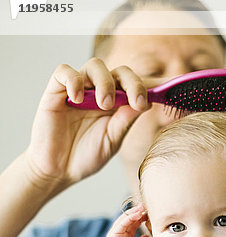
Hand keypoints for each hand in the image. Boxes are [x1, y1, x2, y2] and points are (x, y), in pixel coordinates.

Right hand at [24, 58, 148, 191]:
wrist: (58, 170)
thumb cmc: (85, 156)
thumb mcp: (112, 141)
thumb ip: (126, 120)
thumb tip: (148, 102)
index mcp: (117, 105)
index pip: (135, 86)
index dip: (149, 86)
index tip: (159, 96)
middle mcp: (99, 92)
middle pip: (119, 72)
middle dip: (132, 83)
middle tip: (135, 101)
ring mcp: (79, 90)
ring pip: (95, 66)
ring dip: (104, 82)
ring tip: (103, 105)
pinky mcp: (56, 91)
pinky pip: (64, 72)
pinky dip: (73, 80)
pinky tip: (77, 99)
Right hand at [102, 205, 149, 236]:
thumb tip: (148, 236)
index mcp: (125, 236)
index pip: (133, 223)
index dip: (140, 217)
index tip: (149, 212)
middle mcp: (119, 233)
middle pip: (128, 219)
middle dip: (137, 212)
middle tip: (146, 206)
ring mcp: (115, 234)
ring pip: (124, 219)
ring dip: (133, 212)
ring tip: (142, 208)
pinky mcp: (112, 236)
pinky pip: (121, 224)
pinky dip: (128, 218)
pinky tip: (136, 215)